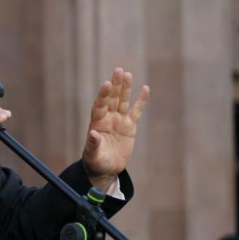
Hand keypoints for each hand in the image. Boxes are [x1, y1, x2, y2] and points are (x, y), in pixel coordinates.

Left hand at [83, 68, 148, 190]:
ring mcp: (119, 121)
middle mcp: (107, 118)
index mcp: (96, 123)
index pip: (99, 105)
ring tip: (127, 74)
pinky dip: (141, 101)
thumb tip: (93, 133)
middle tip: (118, 70)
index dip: (103, 95)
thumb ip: (93, 144)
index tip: (106, 84)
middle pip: (111, 98)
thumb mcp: (93, 155)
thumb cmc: (96, 161)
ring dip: (125, 88)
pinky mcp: (130, 126)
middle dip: (115, 85)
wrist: (106, 169)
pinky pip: (136, 111)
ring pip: (123, 101)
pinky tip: (145, 89)